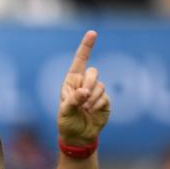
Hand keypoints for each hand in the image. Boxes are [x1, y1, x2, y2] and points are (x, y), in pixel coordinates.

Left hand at [56, 30, 110, 145]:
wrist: (79, 136)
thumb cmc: (67, 122)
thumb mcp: (64, 112)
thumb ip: (73, 100)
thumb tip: (85, 92)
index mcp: (71, 81)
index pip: (79, 61)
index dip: (86, 46)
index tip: (93, 32)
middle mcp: (84, 83)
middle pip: (93, 71)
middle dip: (88, 84)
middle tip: (82, 98)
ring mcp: (95, 91)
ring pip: (100, 85)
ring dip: (92, 98)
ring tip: (85, 109)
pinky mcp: (105, 100)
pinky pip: (104, 96)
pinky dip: (98, 105)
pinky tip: (92, 112)